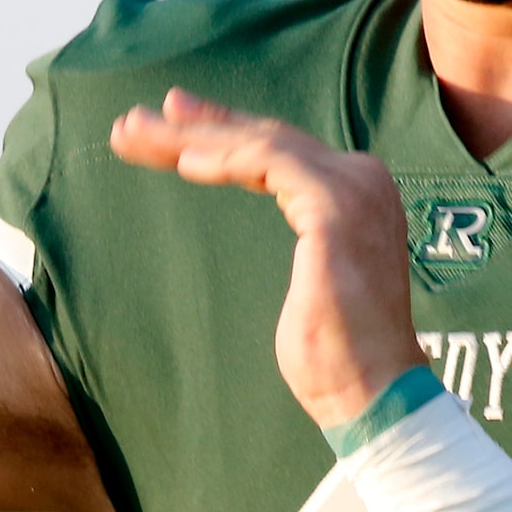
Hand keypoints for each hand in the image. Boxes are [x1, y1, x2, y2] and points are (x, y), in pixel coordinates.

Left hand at [110, 90, 422, 427]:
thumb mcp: (309, 286)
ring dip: (191, 137)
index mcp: (357, 195)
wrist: (375, 391)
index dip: (222, 132)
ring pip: (260, 144)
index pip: (280, 150)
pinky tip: (183, 161)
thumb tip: (290, 252)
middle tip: (137, 120)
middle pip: (265, 138)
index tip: (170, 123)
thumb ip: (302, 250)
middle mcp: (361, 180)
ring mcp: (353, 189)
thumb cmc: (338, 357)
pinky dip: (222, 158)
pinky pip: (268, 163)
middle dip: (195, 126)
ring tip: (135, 133)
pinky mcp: (336, 205)